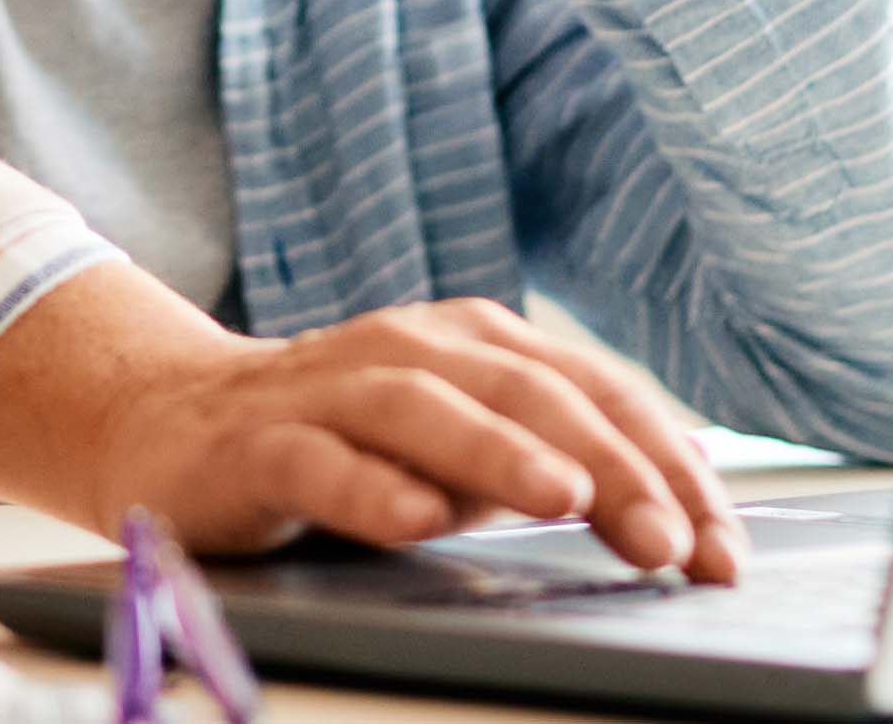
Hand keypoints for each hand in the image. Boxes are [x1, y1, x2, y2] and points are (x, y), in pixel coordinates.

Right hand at [0, 265, 745, 584]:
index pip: (593, 398)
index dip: (666, 467)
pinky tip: (415, 520)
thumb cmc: (339, 441)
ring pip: (425, 410)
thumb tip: (677, 490)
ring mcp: (329, 390)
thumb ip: (548, 458)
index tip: (723, 547)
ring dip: (500, 454)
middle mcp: (409, 349)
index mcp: (474, 345)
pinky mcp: (256, 443)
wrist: (169, 424)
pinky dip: (371, 487)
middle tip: (674, 542)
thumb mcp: (459, 449)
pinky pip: (318, 462)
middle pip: (527, 397)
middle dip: (611, 469)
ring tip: (566, 499)